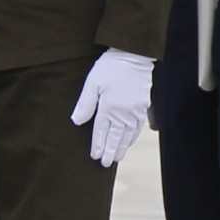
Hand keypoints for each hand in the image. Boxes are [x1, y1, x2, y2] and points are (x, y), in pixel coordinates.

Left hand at [70, 48, 155, 166]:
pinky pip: (139, 127)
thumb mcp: (93, 83)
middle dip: (111, 151)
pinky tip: (130, 141)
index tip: (95, 156)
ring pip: (129, 135)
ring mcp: (135, 111)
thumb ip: (85, 104)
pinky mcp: (143, 106)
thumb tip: (76, 121)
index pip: (102, 132)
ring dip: (123, 147)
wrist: (134, 55)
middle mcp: (124, 113)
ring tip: (118, 157)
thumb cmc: (110, 67)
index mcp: (109, 108)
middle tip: (106, 164)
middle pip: (116, 137)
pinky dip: (134, 137)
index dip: (98, 145)